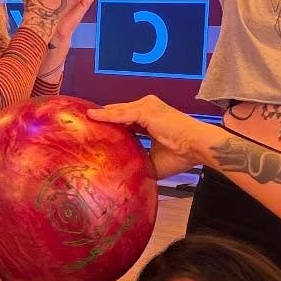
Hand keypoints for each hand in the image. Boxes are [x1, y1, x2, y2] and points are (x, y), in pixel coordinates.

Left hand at [90, 95, 204, 178]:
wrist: (197, 147)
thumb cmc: (182, 155)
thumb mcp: (154, 160)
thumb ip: (139, 159)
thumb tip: (125, 173)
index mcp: (150, 119)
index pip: (125, 118)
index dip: (111, 123)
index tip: (95, 130)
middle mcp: (148, 108)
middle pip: (119, 112)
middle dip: (102, 118)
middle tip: (83, 124)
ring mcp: (147, 107)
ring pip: (118, 111)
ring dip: (101, 116)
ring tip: (83, 120)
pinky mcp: (146, 110)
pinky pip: (121, 113)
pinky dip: (106, 116)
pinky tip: (92, 117)